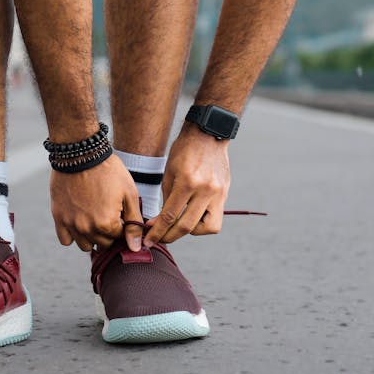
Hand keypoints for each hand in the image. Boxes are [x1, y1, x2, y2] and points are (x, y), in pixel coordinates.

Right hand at [50, 154, 143, 251]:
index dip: (121, 225)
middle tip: (107, 212)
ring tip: (94, 217)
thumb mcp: (129, 193)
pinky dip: (73, 235)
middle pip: (103, 244)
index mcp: (107, 224)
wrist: (81, 154)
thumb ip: (134, 223)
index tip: (119, 211)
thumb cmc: (109, 171)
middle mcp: (87, 228)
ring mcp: (71, 224)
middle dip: (108, 232)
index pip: (119, 238)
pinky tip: (80, 220)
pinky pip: (66, 240)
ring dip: (92, 237)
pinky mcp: (59, 217)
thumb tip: (135, 248)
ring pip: (85, 246)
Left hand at [145, 126, 230, 246]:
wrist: (208, 134)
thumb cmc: (184, 150)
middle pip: (187, 226)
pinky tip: (193, 217)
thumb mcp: (169, 172)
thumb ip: (167, 198)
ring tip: (180, 225)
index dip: (157, 231)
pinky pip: (216, 219)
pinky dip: (204, 224)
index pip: (170, 216)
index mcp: (188, 182)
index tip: (149, 239)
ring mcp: (218, 193)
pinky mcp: (225, 194)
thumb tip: (161, 222)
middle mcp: (205, 189)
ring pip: (207, 228)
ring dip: (191, 232)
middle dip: (170, 236)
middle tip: (159, 239)